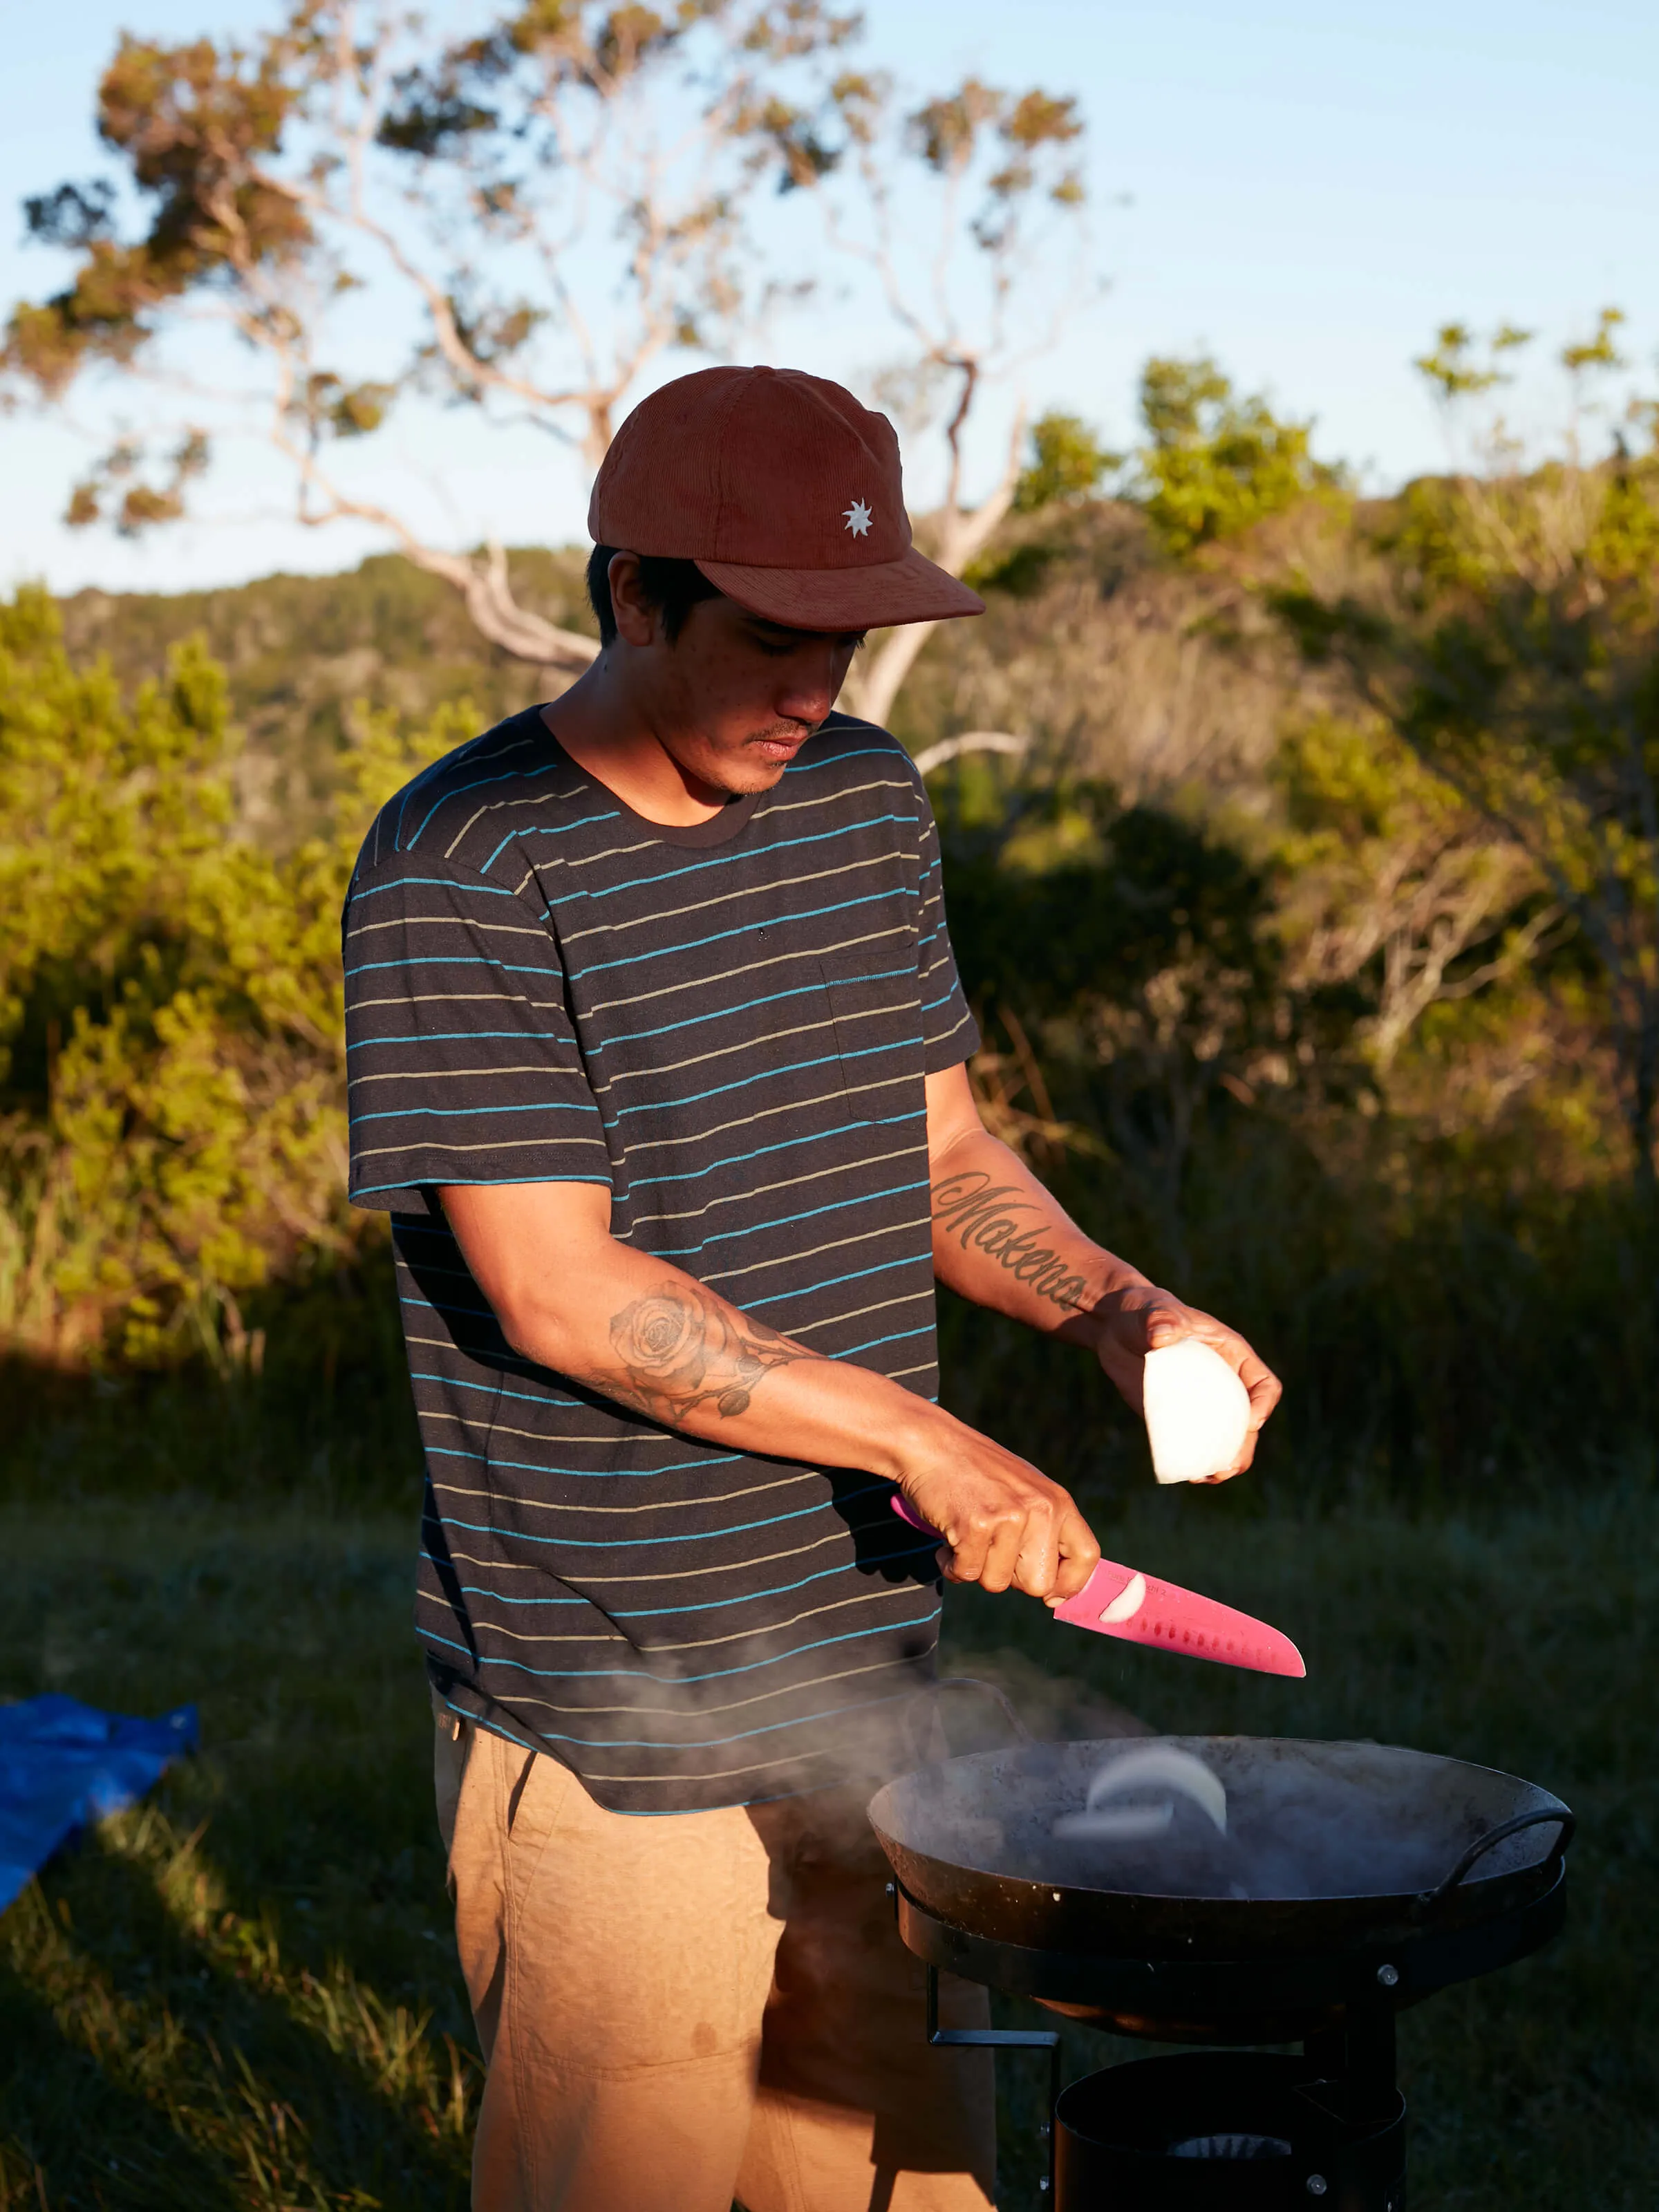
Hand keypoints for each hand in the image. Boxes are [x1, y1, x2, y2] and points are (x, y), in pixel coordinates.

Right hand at [897, 1428, 1100, 1599]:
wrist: (928, 1442)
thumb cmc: (974, 1472)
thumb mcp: (1024, 1491)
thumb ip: (1044, 1530)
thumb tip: (1055, 1591)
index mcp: (1057, 1501)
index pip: (1086, 1556)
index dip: (1070, 1584)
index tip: (1051, 1596)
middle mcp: (1040, 1508)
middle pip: (1038, 1584)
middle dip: (1010, 1577)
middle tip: (990, 1549)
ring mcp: (1009, 1516)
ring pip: (997, 1583)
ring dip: (976, 1568)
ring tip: (966, 1535)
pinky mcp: (975, 1525)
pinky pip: (966, 1573)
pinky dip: (951, 1564)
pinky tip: (948, 1538)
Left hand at [1089, 1284, 1280, 1482]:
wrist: (1116, 1329)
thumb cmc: (1143, 1312)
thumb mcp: (1153, 1312)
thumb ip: (1160, 1320)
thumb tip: (1162, 1336)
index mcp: (1231, 1356)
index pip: (1263, 1385)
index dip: (1262, 1406)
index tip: (1249, 1423)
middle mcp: (1223, 1383)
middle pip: (1247, 1421)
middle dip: (1244, 1446)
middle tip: (1228, 1465)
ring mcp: (1202, 1402)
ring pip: (1226, 1438)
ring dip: (1224, 1461)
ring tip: (1211, 1476)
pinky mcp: (1178, 1416)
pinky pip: (1196, 1443)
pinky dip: (1196, 1461)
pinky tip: (1189, 1475)